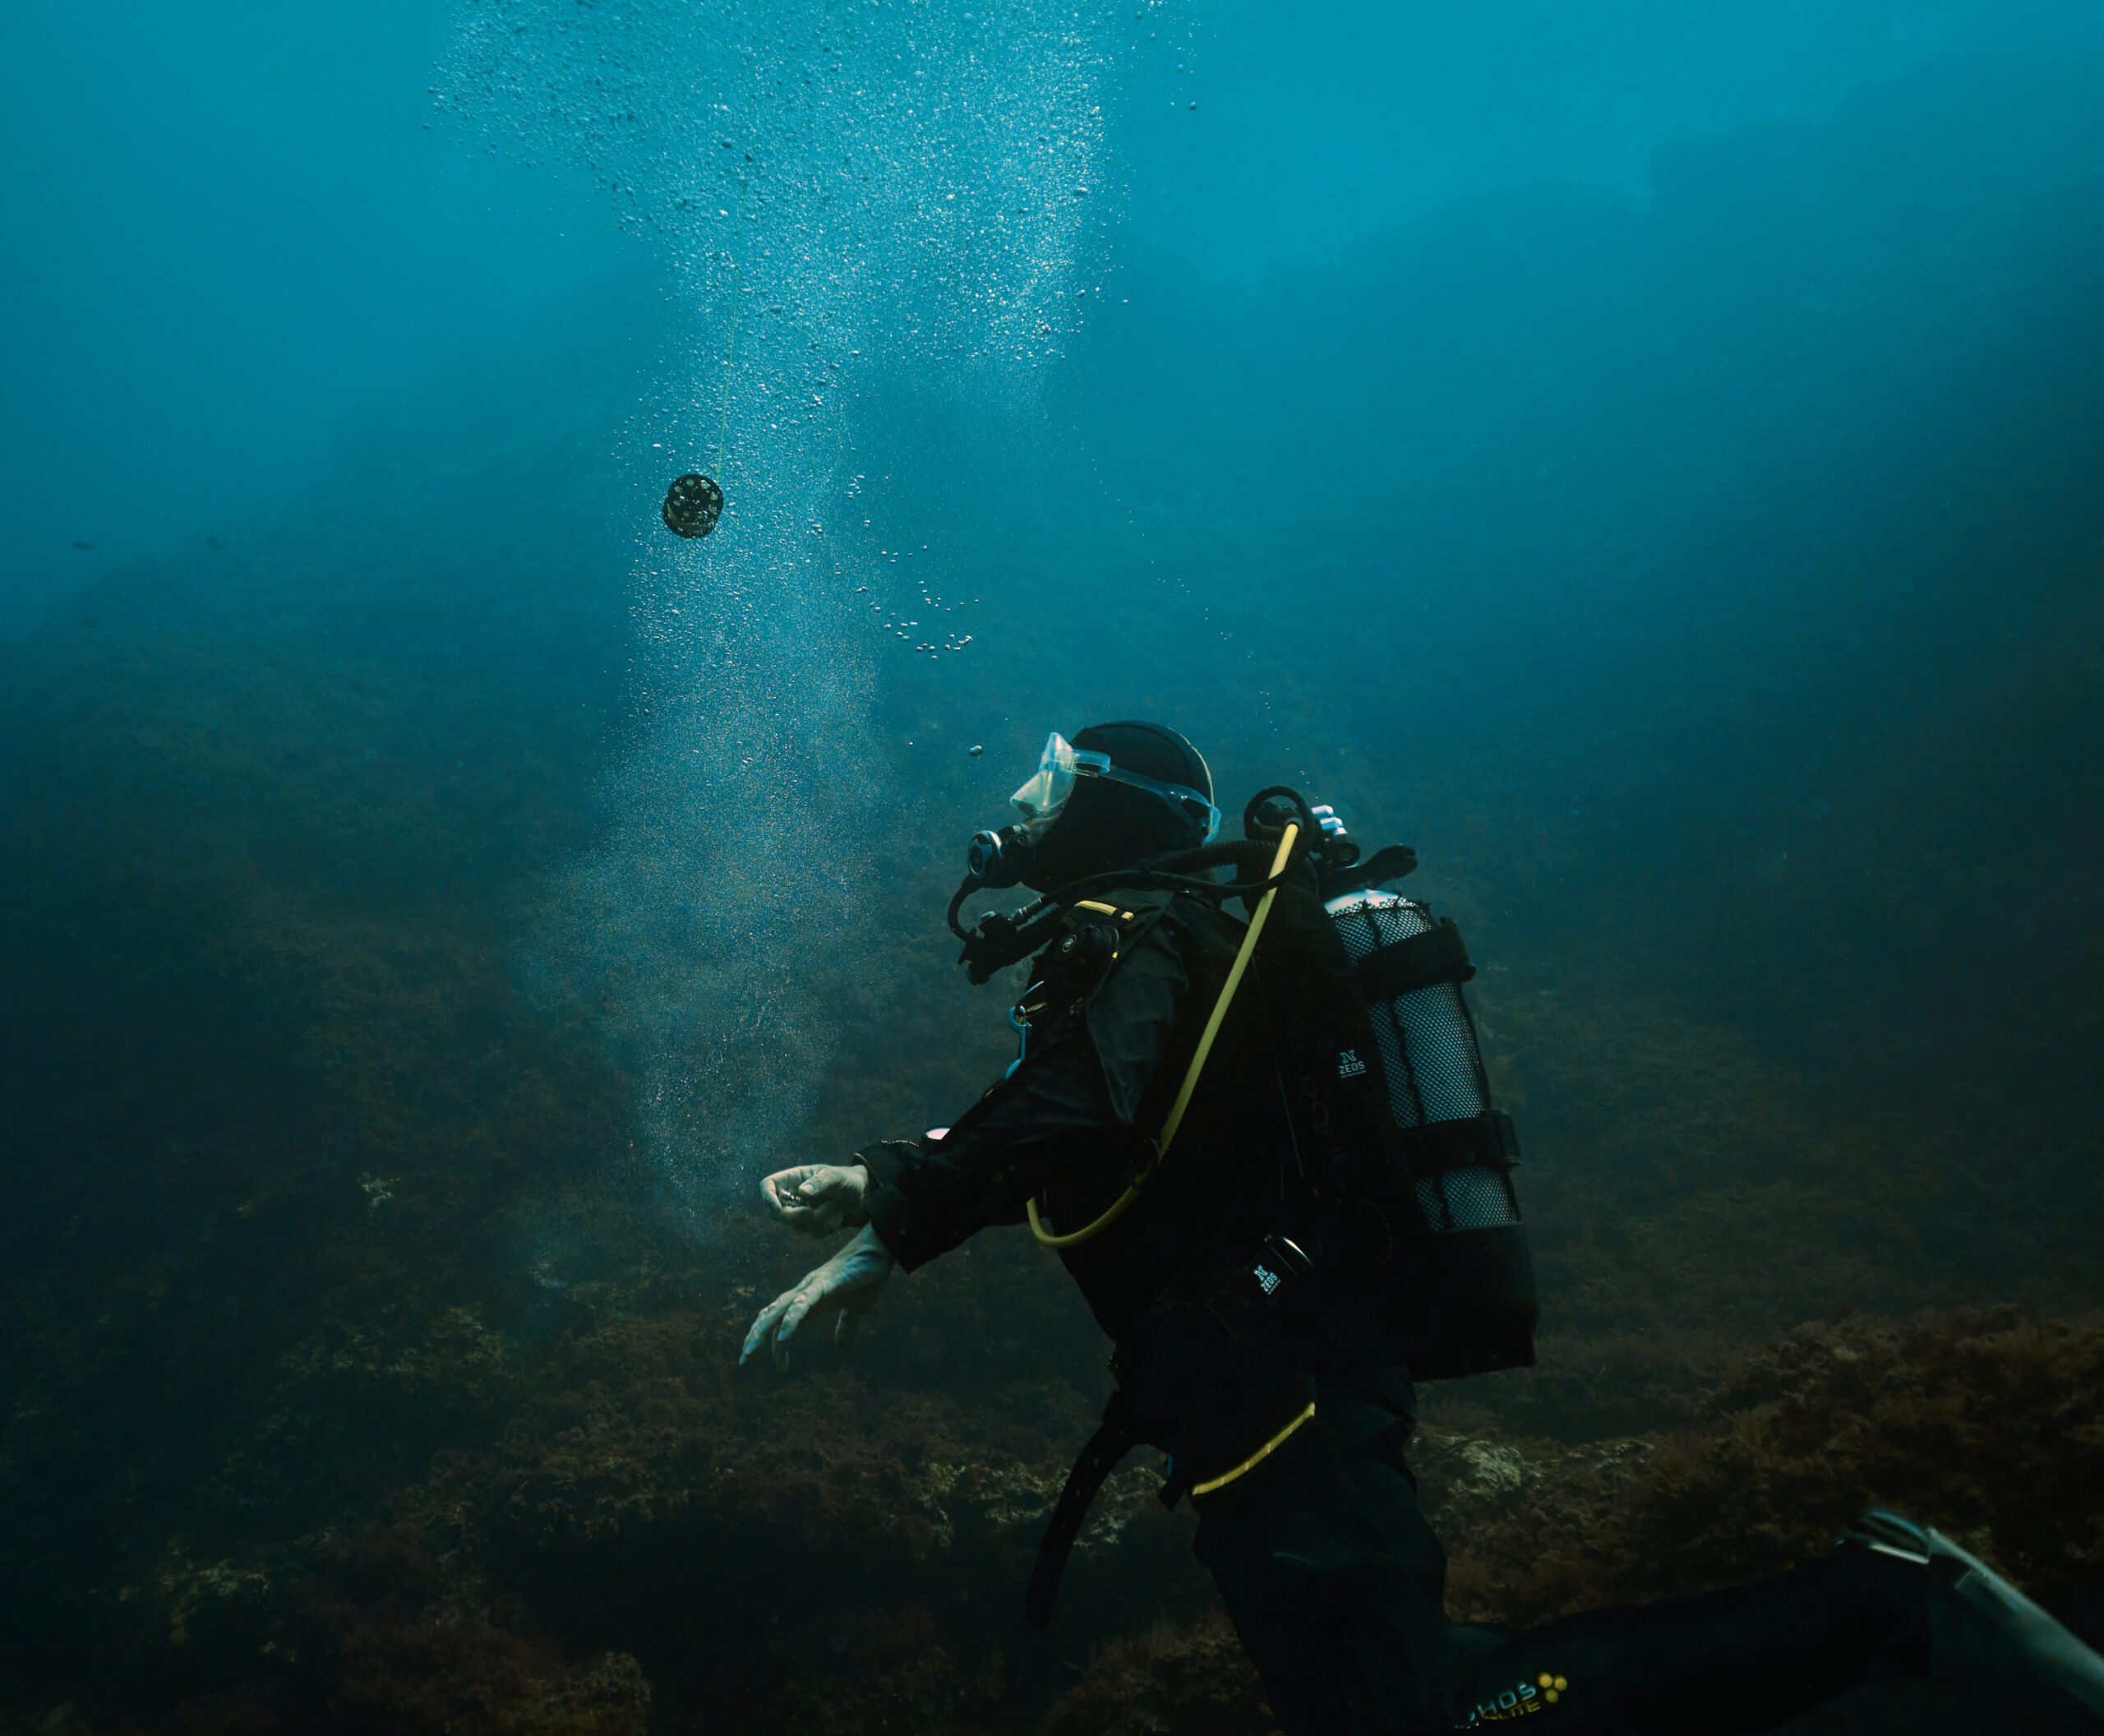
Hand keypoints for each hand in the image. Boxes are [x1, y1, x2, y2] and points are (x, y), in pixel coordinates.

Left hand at [740, 1225, 894, 1369]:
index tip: (781, 1369)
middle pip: (770, 1315)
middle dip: (755, 1337)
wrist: (880, 1247)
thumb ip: (846, 1327)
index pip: (780, 1322)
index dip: (775, 1345)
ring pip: (778, 1310)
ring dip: (762, 1331)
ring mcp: (811, 1287)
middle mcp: (803, 1292)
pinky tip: (784, 1337)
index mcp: (808, 1300)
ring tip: (751, 1351)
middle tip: (744, 1361)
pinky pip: (802, 1303)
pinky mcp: (824, 1283)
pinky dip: (791, 1320)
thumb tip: (844, 1350)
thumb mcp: (857, 1308)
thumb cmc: (867, 1273)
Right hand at [759, 1162, 868, 1235]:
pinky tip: (839, 1216)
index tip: (776, 1209)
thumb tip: (802, 1192)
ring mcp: (804, 1211)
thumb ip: (821, 1182)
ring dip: (818, 1220)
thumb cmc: (850, 1179)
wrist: (868, 1195)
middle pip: (777, 1212)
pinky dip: (827, 1226)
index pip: (768, 1186)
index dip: (766, 1197)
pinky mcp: (815, 1225)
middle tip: (810, 1213)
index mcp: (795, 1178)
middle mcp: (796, 1195)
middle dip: (794, 1216)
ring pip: (797, 1226)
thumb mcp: (837, 1176)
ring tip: (836, 1207)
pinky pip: (813, 1232)